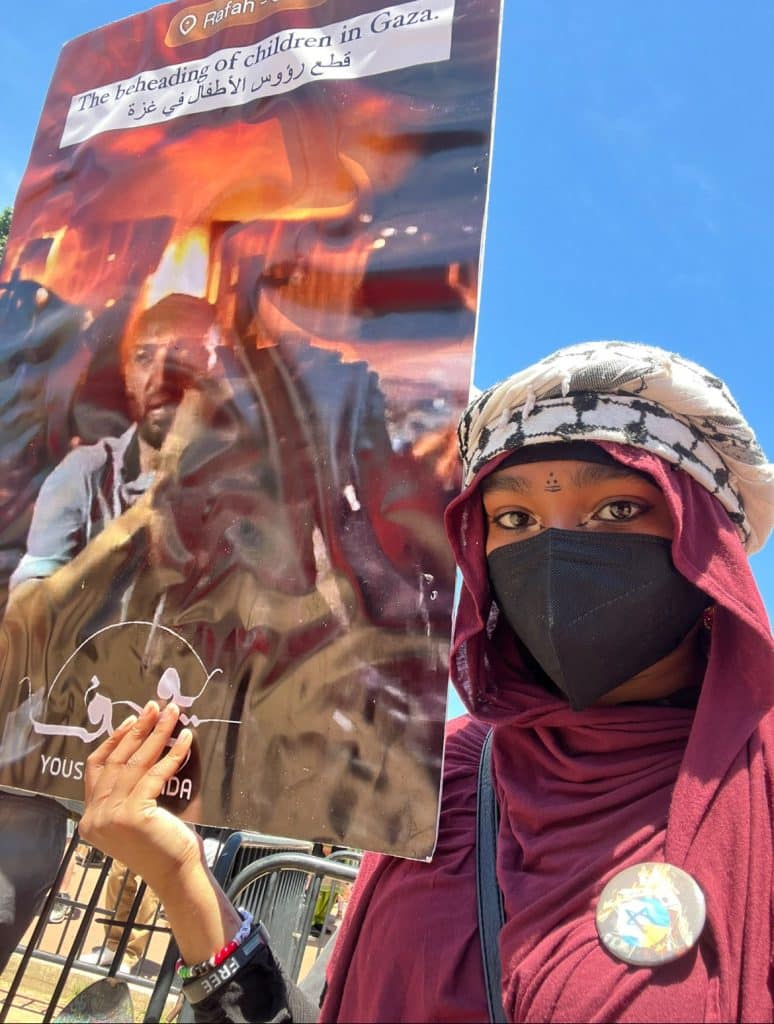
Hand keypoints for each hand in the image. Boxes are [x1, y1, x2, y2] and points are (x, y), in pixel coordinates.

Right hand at [80, 701, 199, 899]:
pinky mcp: (131, 815)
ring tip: (172, 714)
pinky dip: (173, 754)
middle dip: (138, 730)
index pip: (96, 769)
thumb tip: (155, 732)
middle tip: (154, 707)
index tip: (132, 719)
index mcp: (90, 818)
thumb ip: (140, 778)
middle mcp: (93, 818)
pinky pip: (154, 775)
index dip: (114, 740)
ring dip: (157, 734)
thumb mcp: (144, 806)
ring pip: (135, 764)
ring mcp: (109, 818)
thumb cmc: (164, 841)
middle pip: (116, 761)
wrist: (177, 873)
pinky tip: (186, 739)